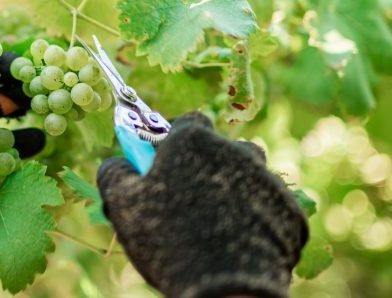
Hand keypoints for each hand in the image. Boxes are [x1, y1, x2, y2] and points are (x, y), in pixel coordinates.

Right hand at [97, 112, 307, 297]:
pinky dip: (255, 218)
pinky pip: (267, 206)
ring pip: (247, 175)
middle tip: (187, 198)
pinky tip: (237, 241)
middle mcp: (235, 150)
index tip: (164, 164)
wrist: (227, 288)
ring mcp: (267, 180)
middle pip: (219, 149)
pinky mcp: (289, 211)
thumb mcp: (122, 203)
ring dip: (233, 188)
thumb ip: (114, 172)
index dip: (174, 141)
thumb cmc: (168, 238)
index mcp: (193, 141)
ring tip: (215, 222)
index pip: (187, 122)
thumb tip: (117, 163)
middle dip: (205, 166)